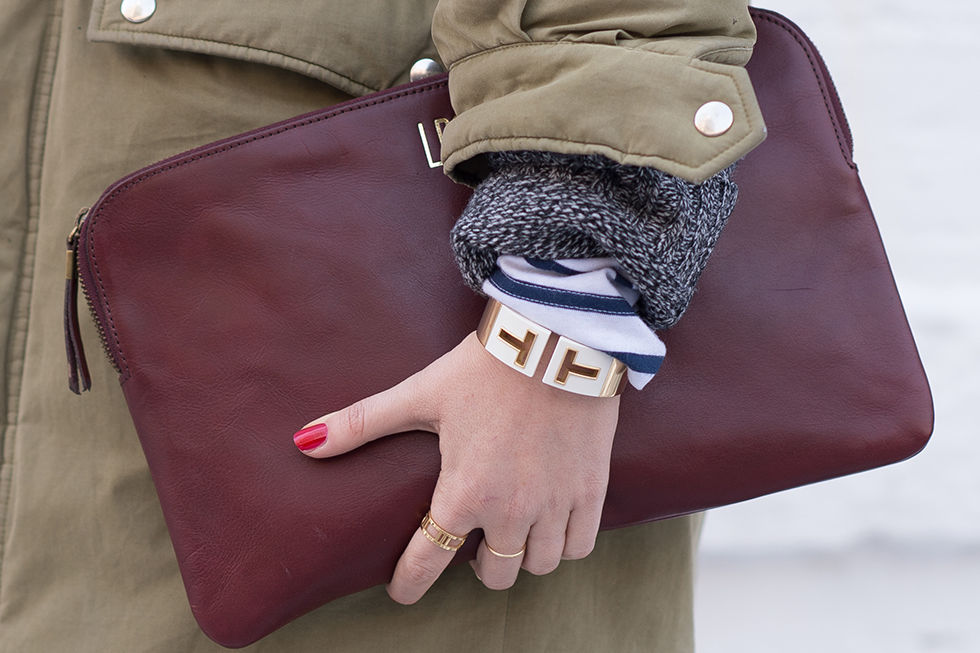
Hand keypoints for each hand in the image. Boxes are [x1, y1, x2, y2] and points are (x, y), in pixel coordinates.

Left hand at [294, 331, 619, 603]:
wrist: (558, 340)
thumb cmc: (485, 369)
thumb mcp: (420, 394)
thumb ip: (362, 423)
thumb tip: (303, 440)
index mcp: (464, 493)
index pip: (428, 561)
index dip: (410, 583)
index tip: (402, 592)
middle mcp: (511, 510)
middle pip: (494, 574)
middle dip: (478, 565)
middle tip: (473, 539)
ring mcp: (556, 504)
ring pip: (539, 566)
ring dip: (522, 556)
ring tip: (513, 531)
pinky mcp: (591, 491)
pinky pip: (579, 547)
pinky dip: (564, 545)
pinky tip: (552, 524)